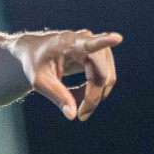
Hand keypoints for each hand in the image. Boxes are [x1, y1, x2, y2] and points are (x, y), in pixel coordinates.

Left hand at [2, 29, 120, 120]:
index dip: (104, 41)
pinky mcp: (101, 56)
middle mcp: (87, 41)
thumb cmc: (36, 63)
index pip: (89, 43)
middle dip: (94, 96)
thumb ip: (56, 96)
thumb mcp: (39, 81)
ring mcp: (97, 48)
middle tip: (81, 115)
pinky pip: (105, 78)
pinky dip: (95, 91)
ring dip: (96, 95)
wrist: (36, 52)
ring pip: (107, 78)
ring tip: (77, 105)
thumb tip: (72, 115)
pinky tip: (79, 95)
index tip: (116, 38)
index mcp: (69, 42)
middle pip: (102, 74)